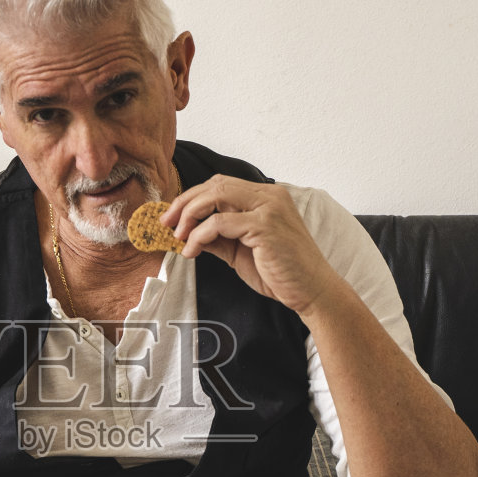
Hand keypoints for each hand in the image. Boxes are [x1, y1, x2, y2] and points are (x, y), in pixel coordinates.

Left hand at [165, 176, 343, 314]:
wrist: (312, 292)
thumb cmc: (281, 273)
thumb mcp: (241, 251)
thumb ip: (218, 237)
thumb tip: (186, 232)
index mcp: (267, 197)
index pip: (221, 184)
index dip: (192, 198)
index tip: (172, 217)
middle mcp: (270, 195)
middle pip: (215, 184)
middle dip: (185, 202)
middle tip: (166, 223)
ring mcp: (269, 208)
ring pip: (215, 196)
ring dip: (189, 216)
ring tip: (178, 237)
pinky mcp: (265, 226)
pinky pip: (219, 223)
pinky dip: (199, 235)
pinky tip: (192, 251)